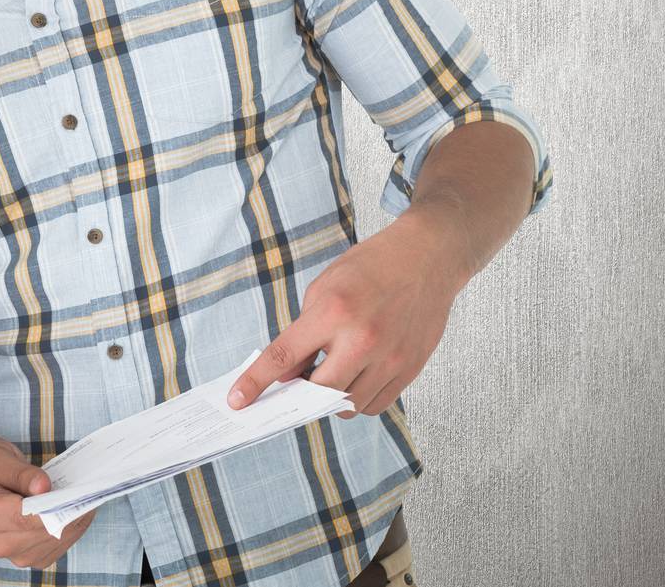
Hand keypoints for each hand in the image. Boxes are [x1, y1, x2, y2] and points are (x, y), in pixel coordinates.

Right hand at [0, 434, 96, 568]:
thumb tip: (45, 486)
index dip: (54, 506)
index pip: (25, 517)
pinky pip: (58, 547)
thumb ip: (19, 471)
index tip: (77, 491)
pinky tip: (75, 508)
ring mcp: (13, 554)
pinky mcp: (28, 557)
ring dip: (74, 519)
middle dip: (70, 509)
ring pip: (56, 541)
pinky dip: (71, 528)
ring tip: (83, 494)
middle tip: (88, 486)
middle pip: (45, 531)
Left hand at [227, 210, 468, 417]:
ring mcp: (389, 358)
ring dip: (330, 397)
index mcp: (333, 311)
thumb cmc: (370, 268)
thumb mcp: (323, 288)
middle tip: (297, 382)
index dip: (256, 382)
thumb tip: (285, 374)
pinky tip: (356, 376)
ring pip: (348, 406)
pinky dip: (359, 398)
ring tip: (333, 370)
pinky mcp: (409, 370)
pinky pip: (376, 405)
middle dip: (301, 393)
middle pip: (317, 392)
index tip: (238, 401)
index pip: (284, 356)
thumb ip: (302, 333)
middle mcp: (362, 339)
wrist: (426, 258)